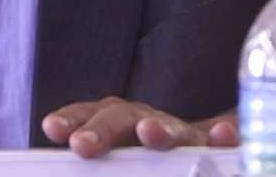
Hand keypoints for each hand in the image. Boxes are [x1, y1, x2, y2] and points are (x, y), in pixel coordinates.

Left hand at [42, 97, 237, 156]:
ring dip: (160, 130)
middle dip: (101, 130)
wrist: (198, 146)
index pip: (89, 116)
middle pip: (121, 119)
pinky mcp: (212, 145)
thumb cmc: (143, 154)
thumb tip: (70, 146)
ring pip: (170, 129)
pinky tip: (223, 136)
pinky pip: (219, 140)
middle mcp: (144, 120)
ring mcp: (179, 133)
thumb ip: (98, 160)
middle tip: (83, 144)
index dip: (71, 120)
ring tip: (150, 133)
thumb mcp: (120, 156)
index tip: (53, 128)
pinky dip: (222, 137)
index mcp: (116, 123)